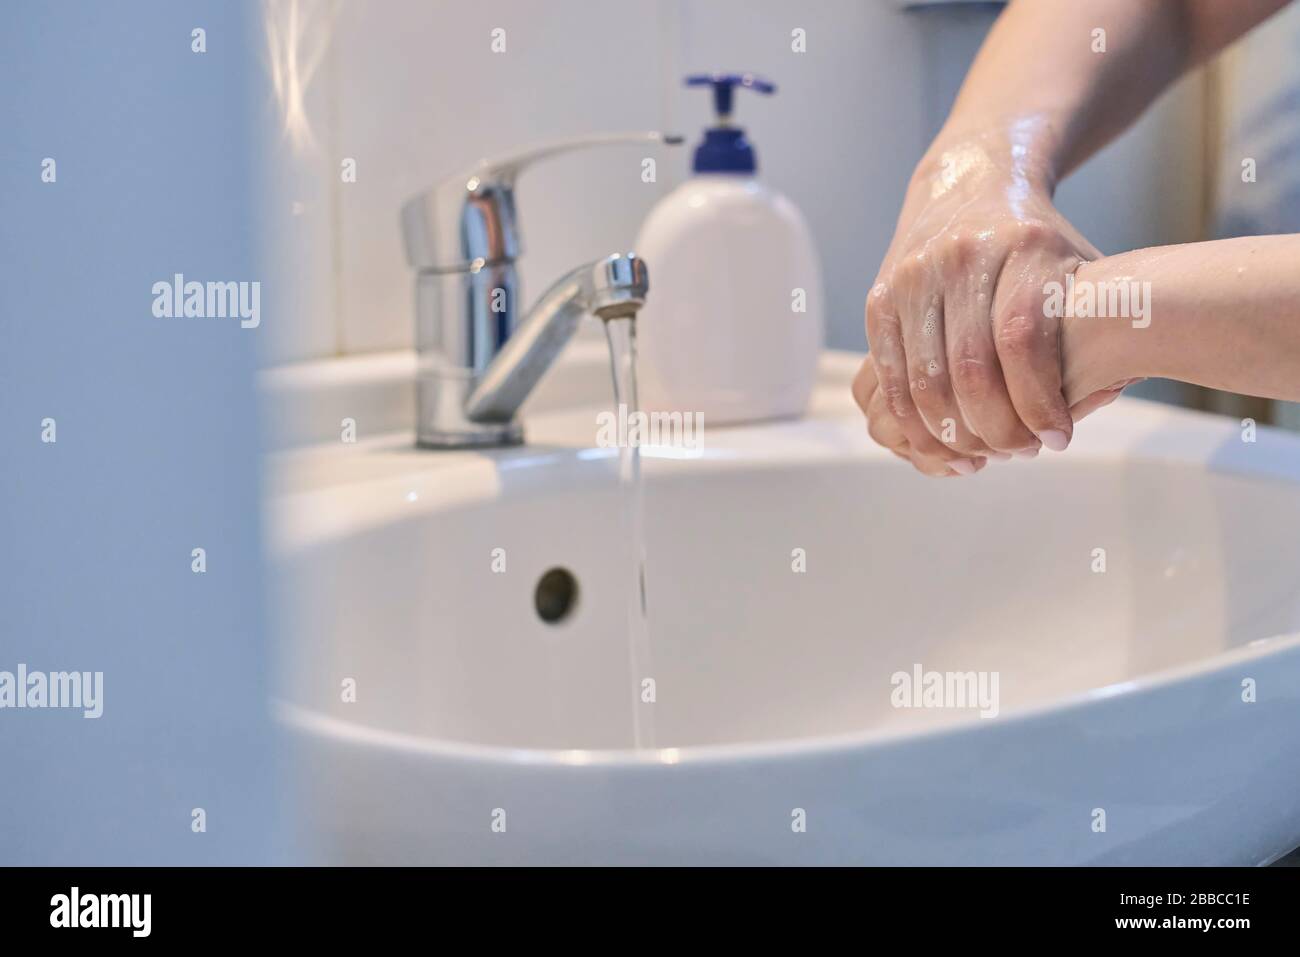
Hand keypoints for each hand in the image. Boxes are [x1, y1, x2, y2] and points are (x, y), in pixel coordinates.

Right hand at [863, 121, 1101, 474]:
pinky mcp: (881, 299)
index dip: (1038, 399)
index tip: (1058, 439)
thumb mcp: (1080, 265)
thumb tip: (1113, 390)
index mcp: (1022, 246)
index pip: (1022, 339)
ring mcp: (914, 276)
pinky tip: (941, 442)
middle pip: (969, 367)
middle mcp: (961, 256)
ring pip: (923, 379)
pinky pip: (889, 375)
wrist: (969, 186)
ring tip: (979, 457)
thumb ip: (1098, 322)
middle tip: (1019, 453)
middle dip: (995, 427)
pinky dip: (912, 419)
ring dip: (950, 434)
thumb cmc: (1038, 246)